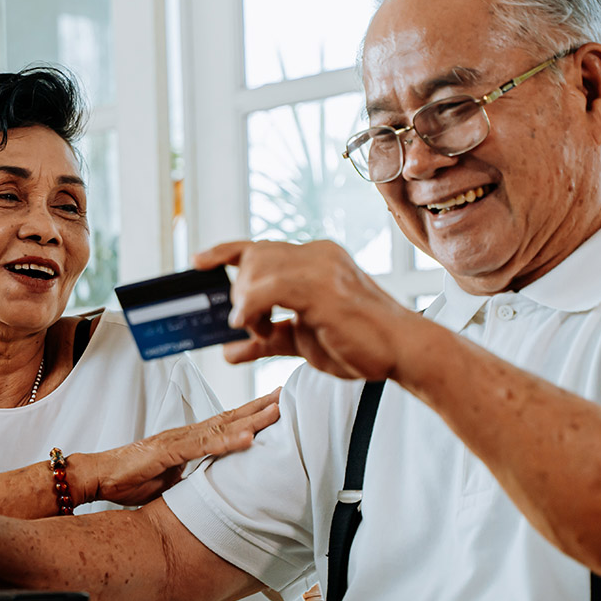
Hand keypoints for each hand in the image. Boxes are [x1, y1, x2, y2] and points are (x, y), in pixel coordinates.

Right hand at [75, 388, 280, 506]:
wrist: (96, 476)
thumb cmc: (128, 479)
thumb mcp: (170, 481)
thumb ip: (191, 476)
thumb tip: (212, 485)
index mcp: (188, 440)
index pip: (226, 423)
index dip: (253, 414)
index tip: (278, 406)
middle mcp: (185, 434)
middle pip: (230, 417)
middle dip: (261, 406)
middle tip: (289, 394)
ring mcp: (176, 440)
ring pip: (220, 426)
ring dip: (251, 419)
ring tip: (277, 411)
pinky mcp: (166, 452)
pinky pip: (200, 446)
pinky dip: (226, 442)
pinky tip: (246, 439)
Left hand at [194, 239, 420, 380]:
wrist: (402, 353)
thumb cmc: (360, 344)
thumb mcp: (300, 341)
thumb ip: (265, 339)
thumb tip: (229, 350)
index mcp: (315, 259)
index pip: (260, 246)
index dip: (225, 251)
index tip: (198, 261)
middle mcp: (317, 254)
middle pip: (252, 257)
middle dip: (238, 292)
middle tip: (251, 325)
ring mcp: (321, 267)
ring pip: (256, 269)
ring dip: (245, 304)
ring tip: (260, 330)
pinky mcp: (322, 288)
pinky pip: (268, 288)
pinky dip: (251, 308)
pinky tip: (253, 326)